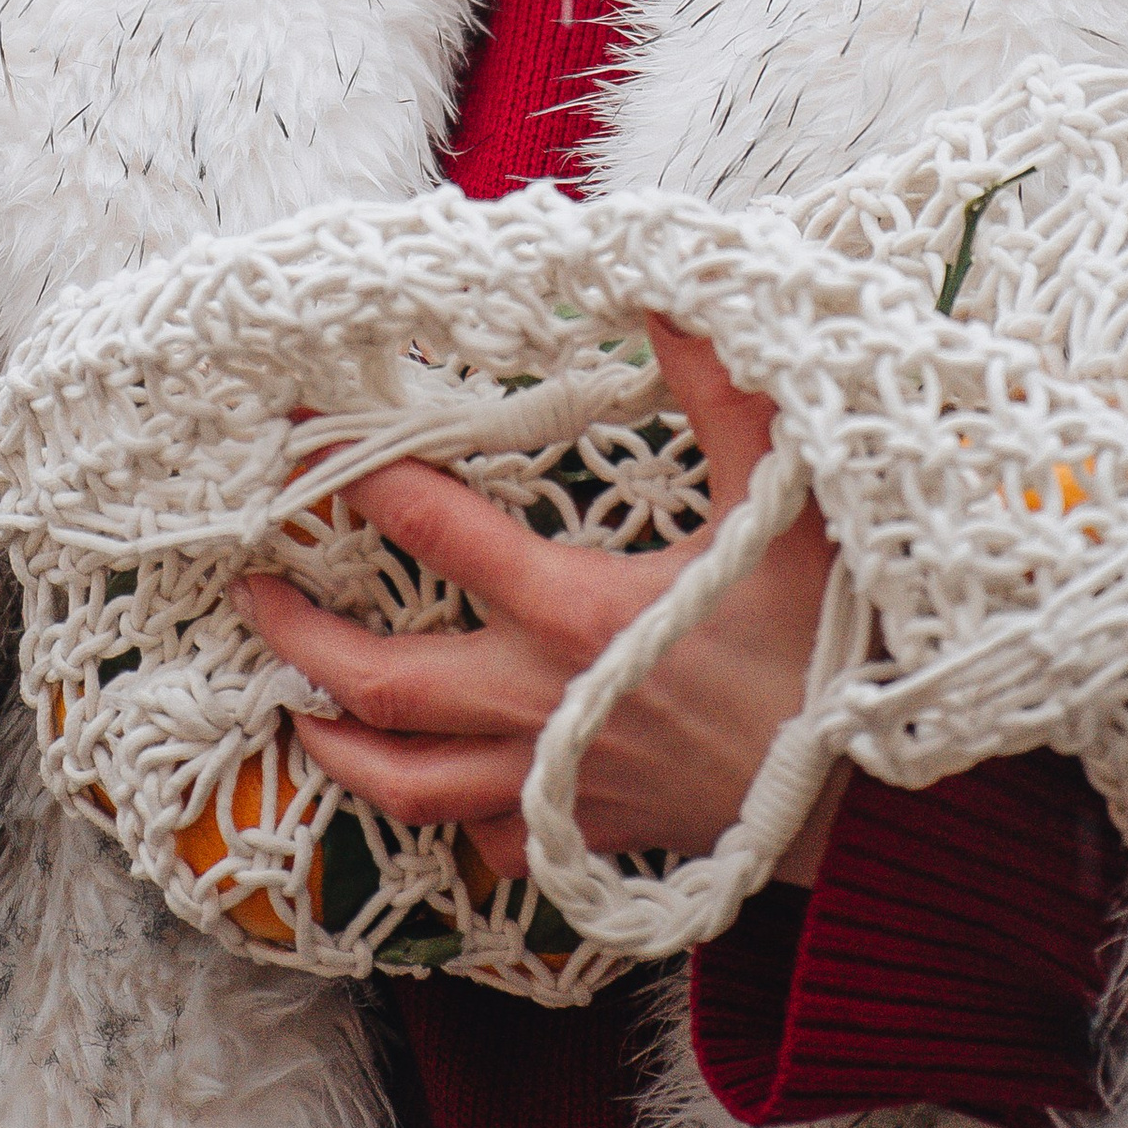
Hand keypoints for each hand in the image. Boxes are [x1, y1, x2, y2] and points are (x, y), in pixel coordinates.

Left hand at [229, 321, 844, 886]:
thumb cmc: (830, 642)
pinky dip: (453, 823)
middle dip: (302, 637)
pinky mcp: (586, 832)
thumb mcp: (777, 500)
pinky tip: (440, 794)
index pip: (435, 531)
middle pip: (383, 681)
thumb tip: (666, 287)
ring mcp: (555, 780)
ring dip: (342, 746)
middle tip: (250, 591)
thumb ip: (717, 391)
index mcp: (574, 612)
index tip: (302, 445)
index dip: (360, 479)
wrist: (876, 807)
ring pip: (411, 782)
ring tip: (295, 711)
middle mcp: (542, 702)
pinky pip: (492, 840)